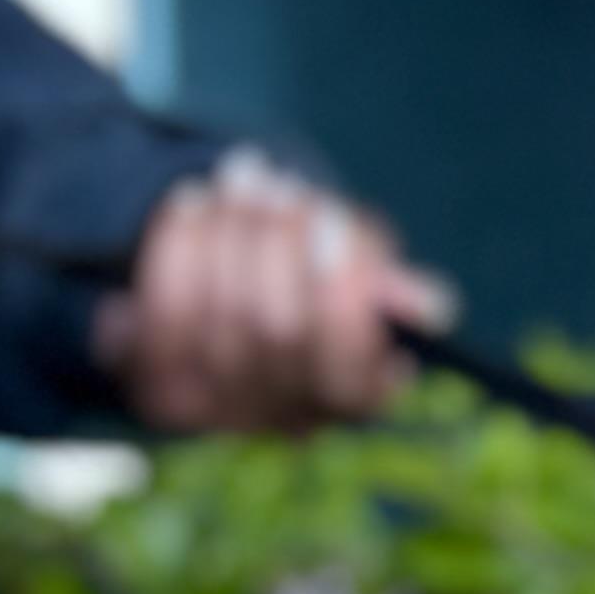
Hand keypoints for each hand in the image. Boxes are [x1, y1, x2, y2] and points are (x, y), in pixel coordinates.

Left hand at [94, 153, 451, 431]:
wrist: (218, 294)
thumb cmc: (307, 272)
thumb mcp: (356, 269)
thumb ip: (387, 284)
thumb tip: (430, 306)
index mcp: (351, 397)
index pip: (348, 370)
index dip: (339, 292)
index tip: (333, 217)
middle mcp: (286, 418)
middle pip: (277, 331)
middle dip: (276, 242)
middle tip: (278, 180)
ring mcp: (220, 410)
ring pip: (219, 312)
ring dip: (229, 229)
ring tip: (244, 176)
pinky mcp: (164, 388)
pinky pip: (165, 311)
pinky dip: (177, 245)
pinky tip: (193, 202)